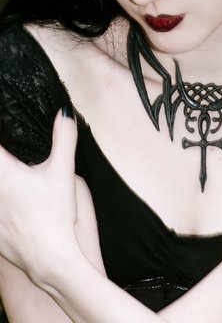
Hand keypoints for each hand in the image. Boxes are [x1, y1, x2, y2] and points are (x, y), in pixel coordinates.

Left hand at [0, 109, 78, 280]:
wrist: (49, 258)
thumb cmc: (55, 214)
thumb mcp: (63, 172)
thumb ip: (64, 138)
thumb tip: (64, 114)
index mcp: (2, 171)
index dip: (4, 136)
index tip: (9, 133)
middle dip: (6, 161)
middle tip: (17, 161)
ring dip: (6, 182)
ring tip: (19, 182)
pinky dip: (4, 201)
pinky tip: (17, 205)